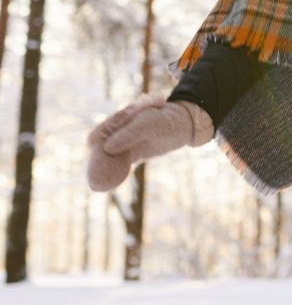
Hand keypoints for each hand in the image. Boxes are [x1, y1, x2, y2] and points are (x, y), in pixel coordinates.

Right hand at [86, 97, 213, 191]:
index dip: (94, 146)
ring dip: (104, 168)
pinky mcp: (133, 152)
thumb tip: (107, 148)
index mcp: (119, 119)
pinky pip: (119, 163)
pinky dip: (114, 172)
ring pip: (108, 157)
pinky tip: (111, 183)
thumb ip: (129, 134)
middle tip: (93, 179)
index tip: (93, 160)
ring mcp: (125, 142)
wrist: (184, 125)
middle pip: (100, 147)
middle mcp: (119, 131)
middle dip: (96, 161)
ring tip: (98, 184)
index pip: (99, 133)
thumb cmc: (166, 121)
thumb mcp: (150, 124)